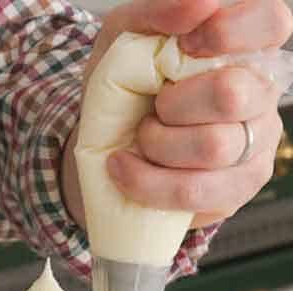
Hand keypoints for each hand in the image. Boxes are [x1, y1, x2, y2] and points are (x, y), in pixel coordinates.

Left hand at [63, 0, 292, 228]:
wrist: (101, 146)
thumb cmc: (121, 84)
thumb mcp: (123, 37)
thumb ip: (157, 11)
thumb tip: (201, 4)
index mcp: (245, 44)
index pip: (271, 22)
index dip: (229, 32)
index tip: (185, 44)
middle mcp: (261, 90)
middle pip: (233, 94)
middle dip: (174, 103)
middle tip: (154, 103)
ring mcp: (256, 142)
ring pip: (213, 147)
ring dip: (157, 143)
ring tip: (139, 136)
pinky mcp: (236, 188)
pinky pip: (194, 190)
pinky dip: (146, 182)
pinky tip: (123, 167)